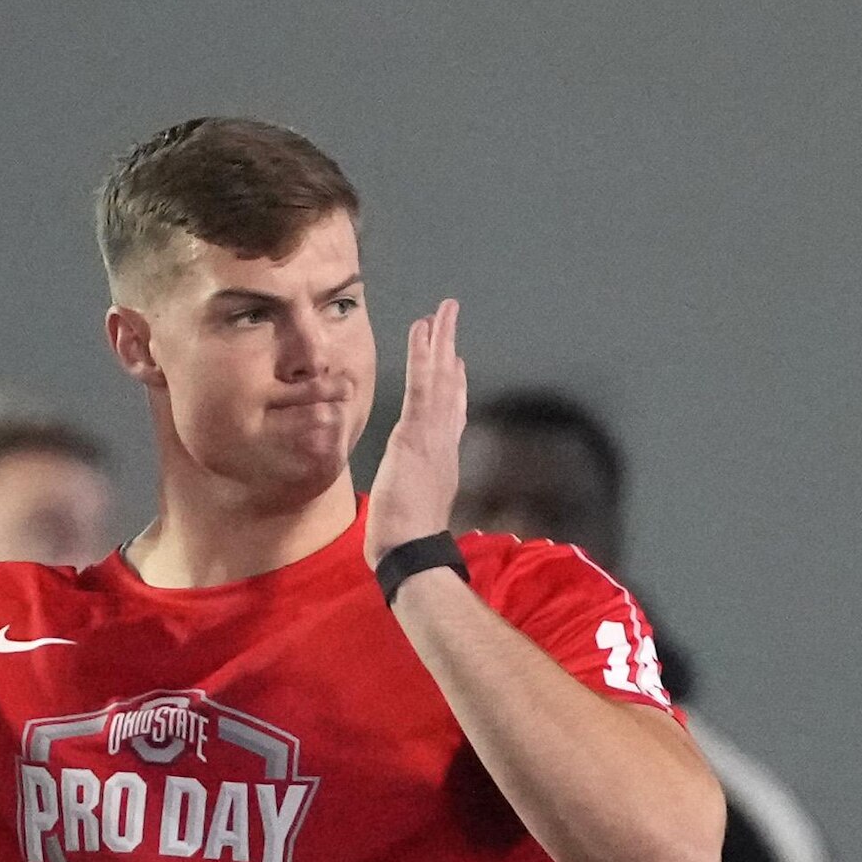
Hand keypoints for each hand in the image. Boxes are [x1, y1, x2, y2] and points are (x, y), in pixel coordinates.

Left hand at [360, 298, 468, 556]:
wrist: (411, 550)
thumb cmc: (405, 543)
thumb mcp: (410, 514)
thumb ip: (411, 499)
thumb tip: (406, 502)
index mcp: (441, 461)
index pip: (450, 415)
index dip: (455, 387)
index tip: (457, 364)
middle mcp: (443, 442)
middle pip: (449, 387)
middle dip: (450, 351)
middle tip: (451, 319)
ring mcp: (433, 435)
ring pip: (439, 378)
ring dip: (441, 341)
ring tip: (443, 311)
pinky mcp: (417, 432)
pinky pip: (422, 384)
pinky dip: (424, 354)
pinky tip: (424, 329)